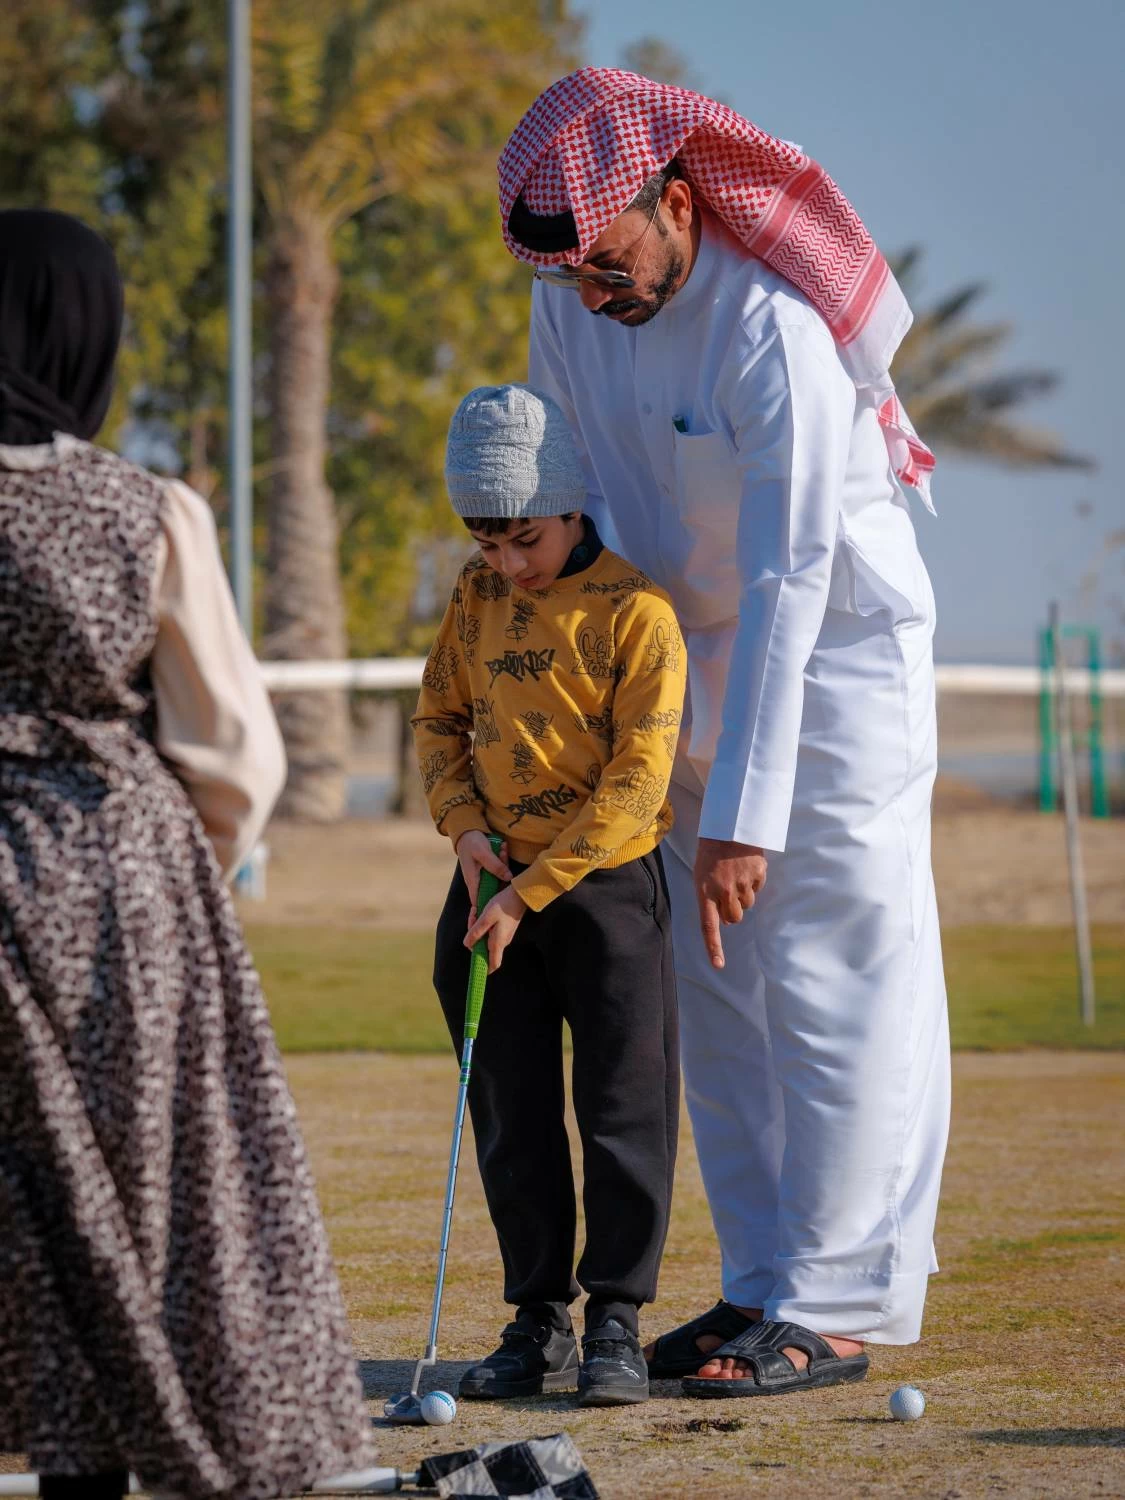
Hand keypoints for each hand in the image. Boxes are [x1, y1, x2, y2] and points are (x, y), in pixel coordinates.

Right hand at [455, 829, 511, 910]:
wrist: (467, 832)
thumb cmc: (471, 842)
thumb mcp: (483, 853)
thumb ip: (495, 865)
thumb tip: (508, 878)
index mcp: (473, 881)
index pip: (478, 902)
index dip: (486, 908)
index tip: (501, 905)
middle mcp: (478, 881)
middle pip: (495, 888)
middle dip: (503, 875)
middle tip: (502, 855)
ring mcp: (484, 876)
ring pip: (499, 877)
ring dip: (504, 863)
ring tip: (502, 848)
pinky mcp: (490, 870)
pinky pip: (500, 869)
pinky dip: (502, 859)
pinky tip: (502, 847)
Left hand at [464, 885, 526, 972]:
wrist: (520, 894)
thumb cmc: (503, 905)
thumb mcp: (486, 917)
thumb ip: (476, 932)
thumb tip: (467, 945)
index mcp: (498, 942)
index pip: (493, 965)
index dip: (483, 967)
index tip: (473, 962)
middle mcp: (502, 942)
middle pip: (483, 948)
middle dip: (473, 936)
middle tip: (473, 917)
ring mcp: (503, 935)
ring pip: (484, 937)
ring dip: (477, 926)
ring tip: (476, 910)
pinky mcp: (503, 929)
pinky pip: (489, 931)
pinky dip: (482, 923)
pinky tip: (481, 911)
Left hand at [694, 837, 767, 969]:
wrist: (729, 825)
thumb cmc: (711, 852)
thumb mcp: (701, 875)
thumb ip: (710, 898)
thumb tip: (727, 921)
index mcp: (705, 891)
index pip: (709, 925)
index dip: (713, 947)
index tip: (718, 965)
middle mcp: (724, 890)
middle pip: (734, 918)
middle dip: (732, 911)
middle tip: (727, 892)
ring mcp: (742, 883)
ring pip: (747, 905)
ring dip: (743, 896)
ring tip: (735, 874)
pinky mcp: (757, 874)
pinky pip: (757, 889)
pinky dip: (753, 882)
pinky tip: (745, 867)